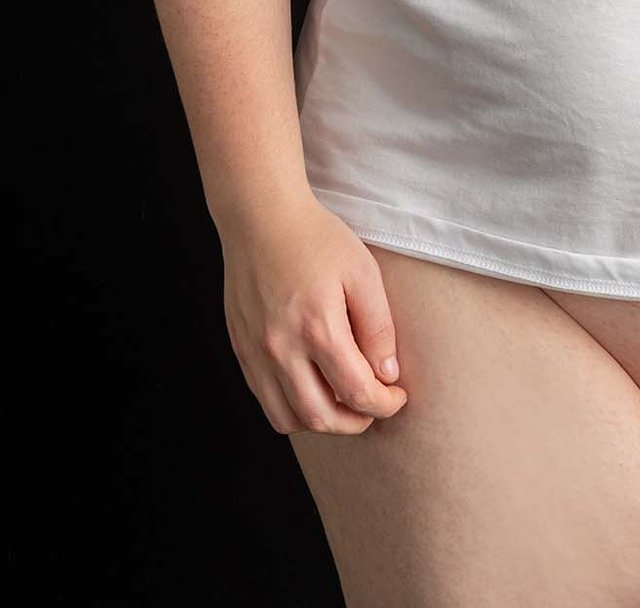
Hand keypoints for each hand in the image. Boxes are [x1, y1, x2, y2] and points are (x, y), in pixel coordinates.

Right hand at [219, 192, 409, 434]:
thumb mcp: (362, 272)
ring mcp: (256, 354)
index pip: (356, 391)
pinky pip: (266, 400)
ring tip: (344, 404)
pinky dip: (292, 409)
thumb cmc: (315, 239)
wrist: (260, 218)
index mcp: (317, 327)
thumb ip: (378, 326)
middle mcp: (282, 349)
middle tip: (374, 408)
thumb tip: (387, 374)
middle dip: (355, 422)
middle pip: (321, 417)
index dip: (384, 404)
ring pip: (288, 419)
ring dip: (322, 422)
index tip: (397, 397)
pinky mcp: (242, 351)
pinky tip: (312, 388)